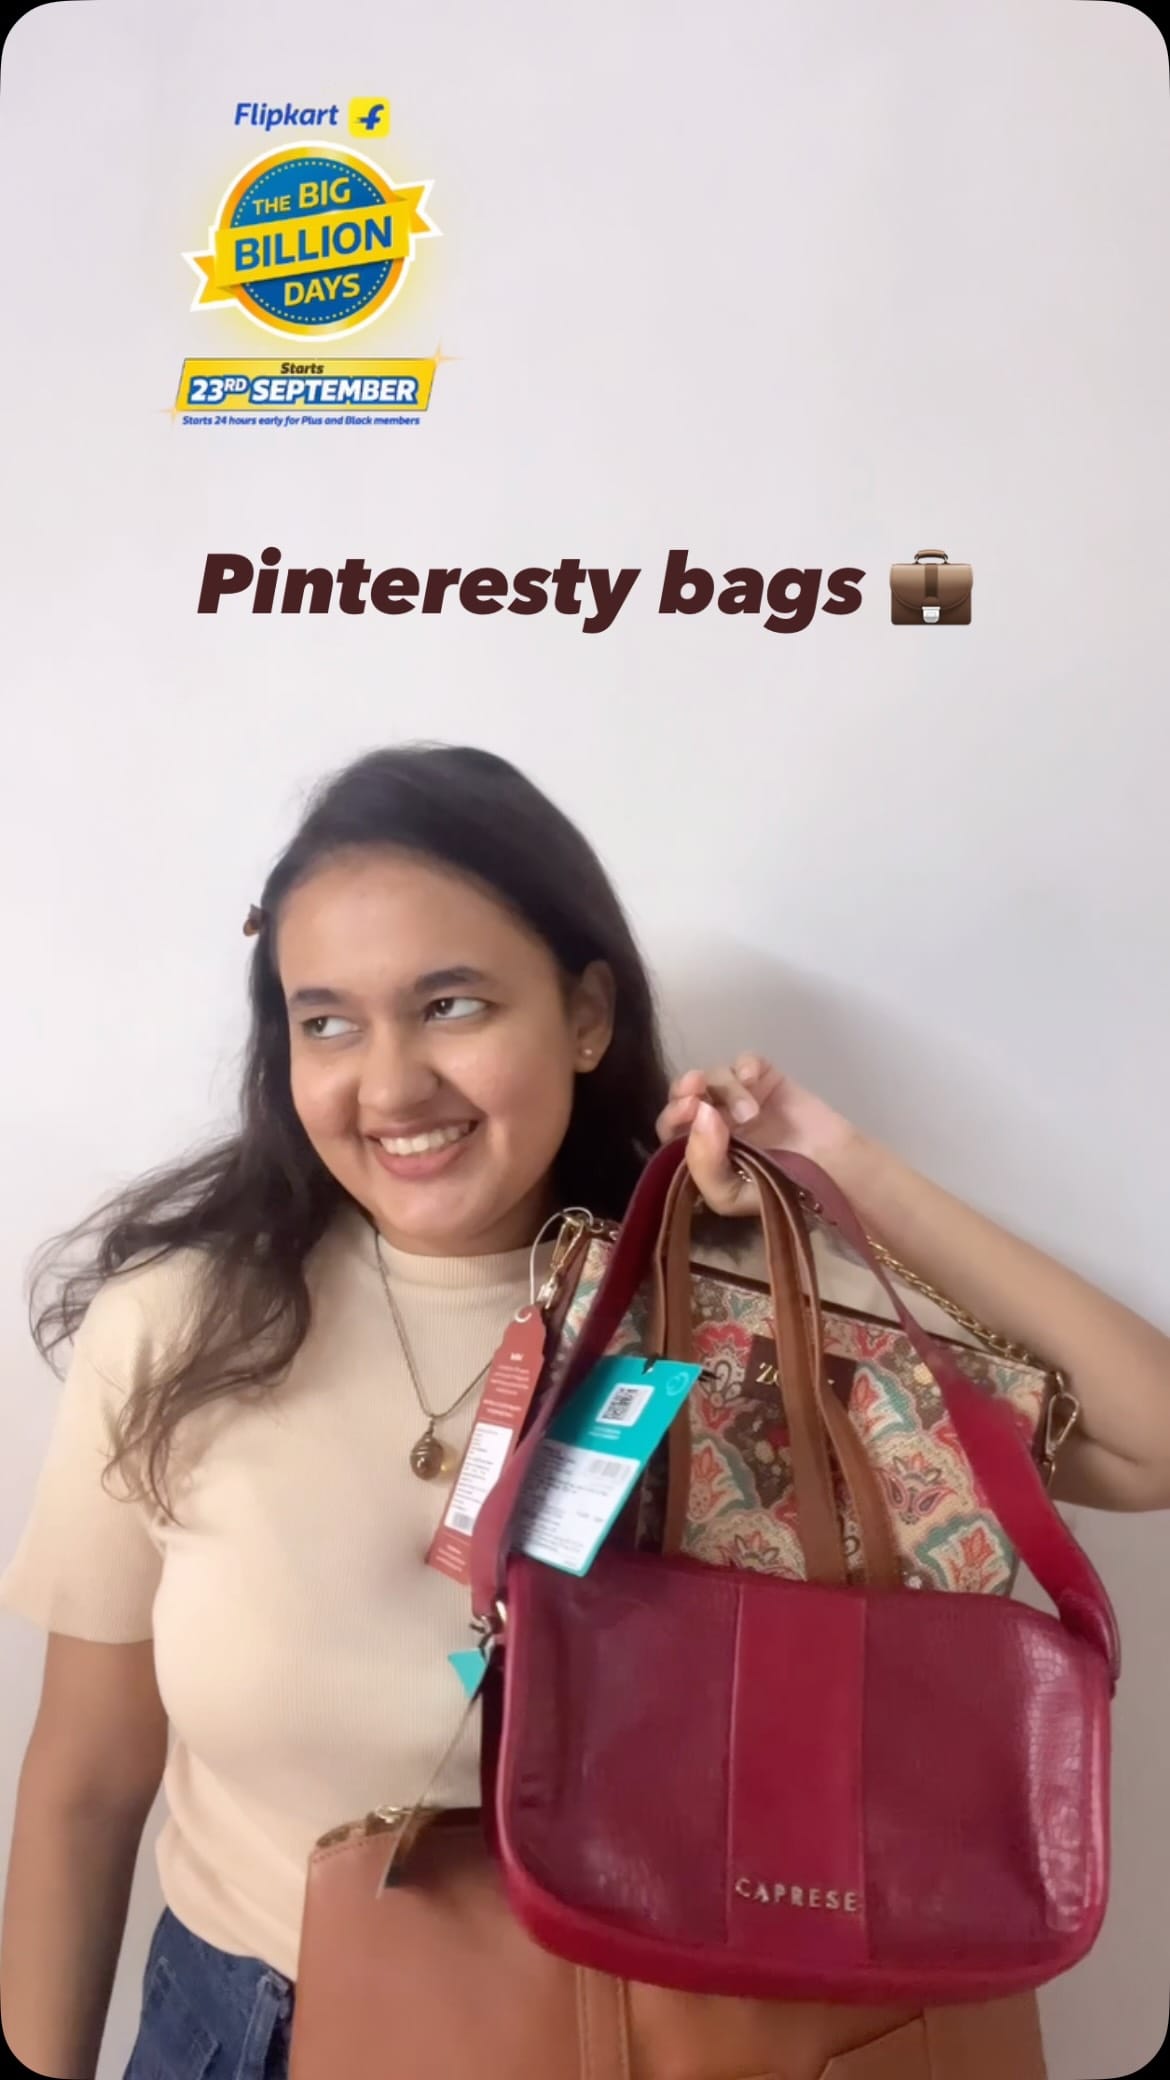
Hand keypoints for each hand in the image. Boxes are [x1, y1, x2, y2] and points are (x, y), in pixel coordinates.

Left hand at [655, 1054, 860, 1217]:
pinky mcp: (765, 1079)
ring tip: (751, 1113)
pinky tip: (753, 1081)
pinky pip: (745, 1061)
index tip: (688, 1112)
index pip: (672, 1128)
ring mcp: (739, 1097)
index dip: (672, 1116)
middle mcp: (715, 1121)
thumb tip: (700, 1116)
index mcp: (702, 1150)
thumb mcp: (731, 1196)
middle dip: (684, 1092)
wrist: (831, 1174)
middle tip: (696, 1096)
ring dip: (725, 1090)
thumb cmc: (779, 1190)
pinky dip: (744, 1066)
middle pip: (683, 1094)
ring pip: (712, 1076)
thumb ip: (704, 1165)